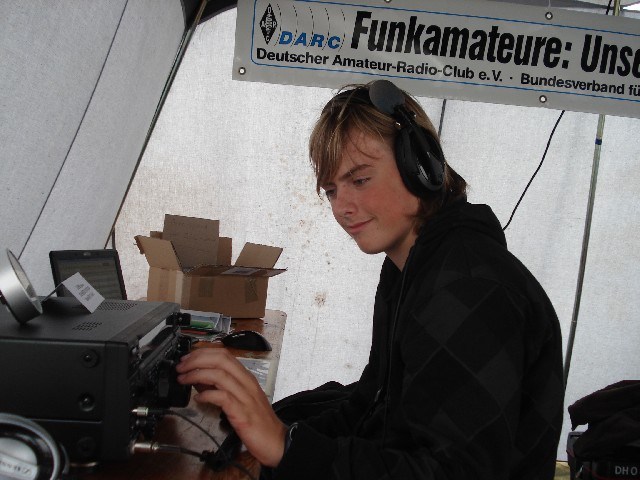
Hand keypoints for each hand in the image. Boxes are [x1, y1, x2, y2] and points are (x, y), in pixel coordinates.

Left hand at [176, 348, 286, 466]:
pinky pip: (223, 397)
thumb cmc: (258, 421)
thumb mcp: (240, 398)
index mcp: (246, 377)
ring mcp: (245, 397)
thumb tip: (200, 380)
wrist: (276, 441)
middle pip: (221, 360)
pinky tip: (198, 399)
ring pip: (220, 375)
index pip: (224, 355)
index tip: (187, 358)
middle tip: (181, 367)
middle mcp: (246, 383)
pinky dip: (207, 395)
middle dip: (197, 360)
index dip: (203, 353)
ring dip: (197, 374)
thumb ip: (222, 387)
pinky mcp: (242, 413)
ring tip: (184, 379)